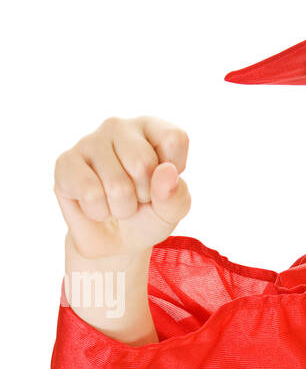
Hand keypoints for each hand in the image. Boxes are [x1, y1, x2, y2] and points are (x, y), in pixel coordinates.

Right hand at [55, 115, 191, 259]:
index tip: (162, 182)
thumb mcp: (172, 211)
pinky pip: (90, 194)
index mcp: (151, 128)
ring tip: (116, 202)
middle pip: (142, 163)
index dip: (174, 170)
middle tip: (136, 196)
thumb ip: (176, 194)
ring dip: (121, 208)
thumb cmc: (146, 216)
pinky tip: (96, 204)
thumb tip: (167, 171)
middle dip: (144, 194)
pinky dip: (99, 212)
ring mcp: (89, 141)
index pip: (174, 138)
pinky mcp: (65, 161)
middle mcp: (119, 126)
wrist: (113, 241)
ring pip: (116, 185)